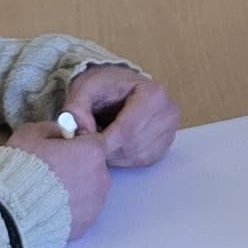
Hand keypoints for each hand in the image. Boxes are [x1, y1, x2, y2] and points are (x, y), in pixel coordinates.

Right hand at [0, 125, 112, 235]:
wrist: (12, 214)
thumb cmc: (21, 169)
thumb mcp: (29, 134)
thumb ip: (51, 128)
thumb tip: (61, 132)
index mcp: (92, 152)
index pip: (93, 141)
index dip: (76, 143)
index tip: (60, 149)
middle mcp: (101, 178)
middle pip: (94, 166)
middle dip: (78, 166)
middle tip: (52, 172)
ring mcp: (96, 204)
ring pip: (90, 189)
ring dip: (76, 188)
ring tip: (49, 194)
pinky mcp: (87, 225)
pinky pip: (83, 211)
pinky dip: (72, 209)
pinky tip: (51, 209)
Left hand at [57, 65, 181, 167]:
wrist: (118, 86)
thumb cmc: (103, 86)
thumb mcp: (84, 88)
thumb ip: (76, 108)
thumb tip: (80, 132)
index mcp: (152, 93)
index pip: (127, 129)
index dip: (103, 141)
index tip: (85, 143)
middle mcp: (168, 111)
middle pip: (133, 145)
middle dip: (107, 148)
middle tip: (89, 142)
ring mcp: (170, 129)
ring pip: (137, 156)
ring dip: (115, 155)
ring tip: (101, 140)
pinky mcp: (166, 143)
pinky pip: (143, 160)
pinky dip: (124, 159)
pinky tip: (114, 146)